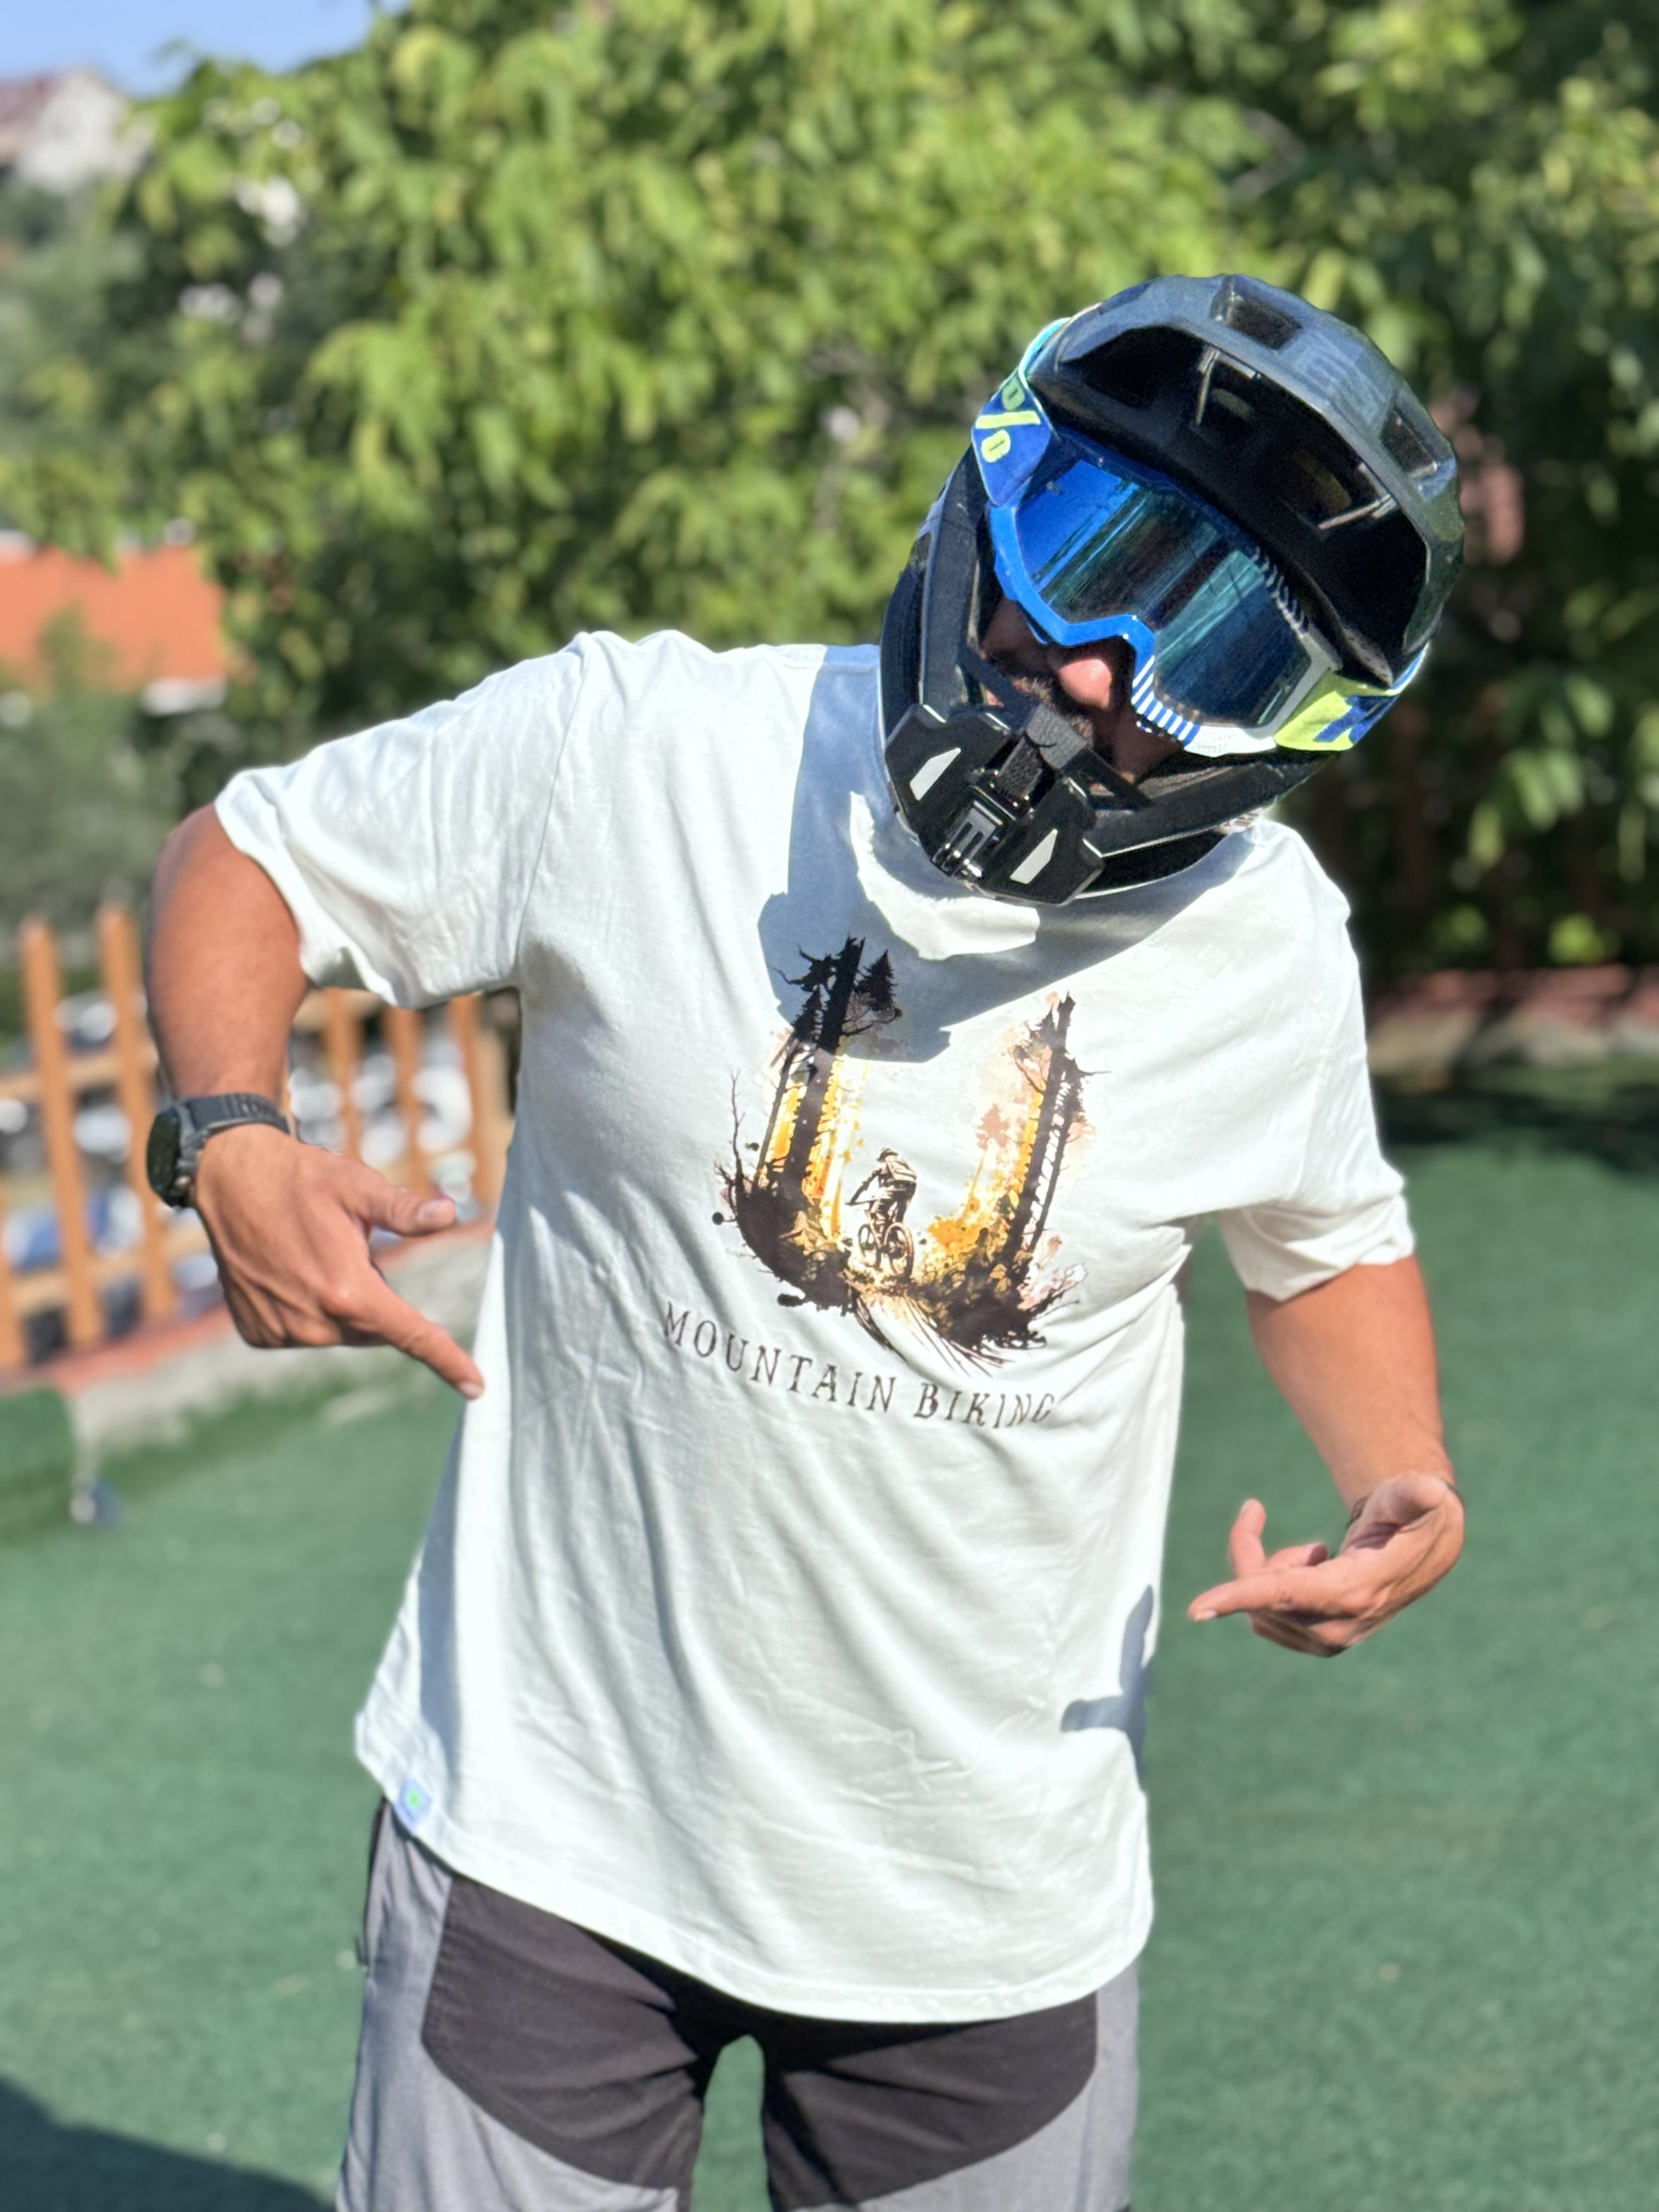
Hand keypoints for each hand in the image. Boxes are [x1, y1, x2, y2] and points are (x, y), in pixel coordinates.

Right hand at [192, 1123, 484, 1396]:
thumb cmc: (302, 1179)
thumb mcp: (359, 1188)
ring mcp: (282, 1332)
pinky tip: (289, 1272)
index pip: (412, 1335)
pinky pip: (305, 1331)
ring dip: (341, 1303)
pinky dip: (309, 1308)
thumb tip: (449, 1214)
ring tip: (313, 1255)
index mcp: (348, 1293)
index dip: (448, 1360)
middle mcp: (314, 1323)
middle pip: (375, 1328)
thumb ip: (405, 1210)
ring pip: (340, 1332)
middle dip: (373, 1295)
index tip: (476, 1387)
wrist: (229, 1181)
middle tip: (347, 1250)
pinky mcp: (259, 1334)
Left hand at [1186, 1474, 1463, 1655]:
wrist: (1425, 1552)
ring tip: (1312, 1550)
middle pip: (1259, 1591)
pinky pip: (1264, 1614)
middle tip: (1253, 1510)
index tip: (1196, 1608)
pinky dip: (1270, 1584)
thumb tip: (1430, 1488)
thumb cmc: (1415, 1515)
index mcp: (1355, 1593)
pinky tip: (1309, 1568)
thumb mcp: (1416, 1497)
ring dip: (1267, 1567)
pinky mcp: (1316, 1642)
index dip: (1241, 1595)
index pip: (1285, 1595)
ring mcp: (1326, 1640)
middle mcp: (1337, 1627)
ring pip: (1257, 1604)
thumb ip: (1415, 1493)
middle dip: (1248, 1548)